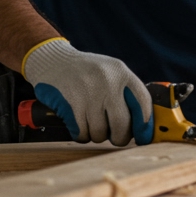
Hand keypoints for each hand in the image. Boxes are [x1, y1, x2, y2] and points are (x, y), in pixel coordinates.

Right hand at [22, 38, 152, 145]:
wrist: (51, 59)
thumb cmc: (84, 72)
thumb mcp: (109, 72)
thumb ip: (125, 93)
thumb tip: (143, 127)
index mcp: (121, 72)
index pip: (142, 103)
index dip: (144, 125)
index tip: (142, 137)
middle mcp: (107, 80)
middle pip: (122, 124)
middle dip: (119, 137)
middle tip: (114, 137)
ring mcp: (88, 91)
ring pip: (100, 132)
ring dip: (95, 135)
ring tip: (90, 123)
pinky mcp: (70, 103)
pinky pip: (81, 133)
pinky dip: (80, 134)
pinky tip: (78, 123)